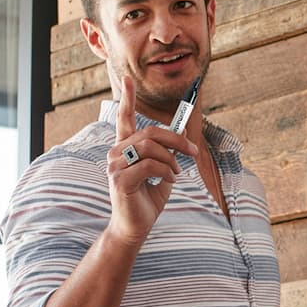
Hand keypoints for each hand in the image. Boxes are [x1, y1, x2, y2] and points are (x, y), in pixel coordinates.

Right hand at [105, 72, 194, 247]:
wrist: (135, 227)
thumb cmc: (147, 200)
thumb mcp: (164, 172)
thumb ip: (169, 152)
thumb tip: (185, 131)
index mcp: (124, 149)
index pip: (124, 119)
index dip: (127, 99)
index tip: (127, 80)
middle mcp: (116, 153)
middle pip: (149, 133)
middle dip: (175, 139)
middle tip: (193, 151)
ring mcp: (114, 166)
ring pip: (149, 147)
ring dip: (171, 159)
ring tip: (176, 172)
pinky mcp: (119, 179)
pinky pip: (149, 165)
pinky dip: (165, 171)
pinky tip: (169, 180)